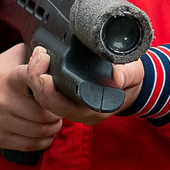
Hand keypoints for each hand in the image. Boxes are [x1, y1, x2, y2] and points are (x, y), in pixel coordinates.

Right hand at [0, 43, 65, 149]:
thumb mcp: (12, 57)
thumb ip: (35, 54)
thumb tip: (60, 55)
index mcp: (9, 78)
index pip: (34, 77)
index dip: (49, 80)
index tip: (55, 81)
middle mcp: (3, 101)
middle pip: (44, 113)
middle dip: (58, 111)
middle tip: (60, 107)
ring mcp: (0, 122)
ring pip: (40, 131)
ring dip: (54, 126)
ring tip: (54, 119)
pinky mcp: (0, 138)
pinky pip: (31, 145)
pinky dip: (44, 140)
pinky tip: (45, 131)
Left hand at [24, 45, 144, 126]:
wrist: (132, 86)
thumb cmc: (131, 80)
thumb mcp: (134, 74)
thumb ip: (127, 74)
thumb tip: (116, 76)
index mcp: (94, 110)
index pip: (66, 105)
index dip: (52, 92)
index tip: (44, 75)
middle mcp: (80, 113)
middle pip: (49, 103)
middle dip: (37, 82)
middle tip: (38, 57)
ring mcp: (72, 109)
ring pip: (45, 100)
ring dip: (35, 80)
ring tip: (37, 55)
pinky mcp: (67, 101)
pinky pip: (47, 96)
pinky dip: (39, 82)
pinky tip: (38, 63)